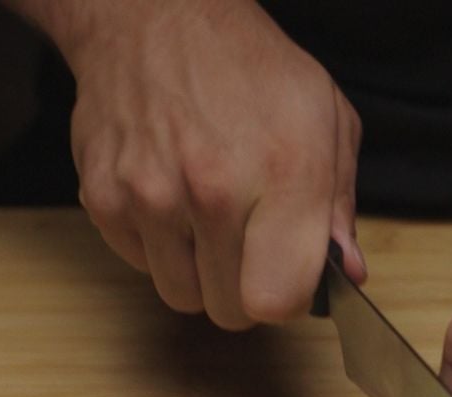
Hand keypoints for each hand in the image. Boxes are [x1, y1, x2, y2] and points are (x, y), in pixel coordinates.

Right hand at [59, 0, 363, 328]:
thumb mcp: (327, 122)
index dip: (288, 300)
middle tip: (249, 246)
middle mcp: (212, 188)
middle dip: (245, 290)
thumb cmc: (252, 72)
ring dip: (201, 274)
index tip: (288, 276)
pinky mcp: (103, 197)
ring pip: (184, 296)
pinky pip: (142, 267)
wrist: (154, 14)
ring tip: (210, 221)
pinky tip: (173, 202)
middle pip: (232, 311)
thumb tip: (347, 275)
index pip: (278, 300)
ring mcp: (150, 194)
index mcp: (284, 172)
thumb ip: (340, 209)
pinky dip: (160, 249)